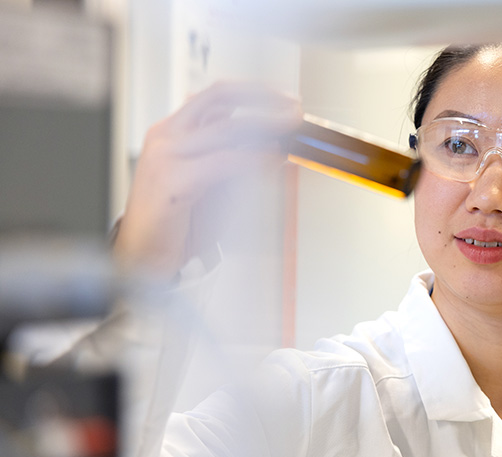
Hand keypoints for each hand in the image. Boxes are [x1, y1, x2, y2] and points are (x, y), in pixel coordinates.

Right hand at [114, 82, 302, 278]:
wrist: (143, 255)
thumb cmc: (178, 223)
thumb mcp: (212, 182)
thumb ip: (235, 162)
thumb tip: (276, 149)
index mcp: (174, 131)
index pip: (216, 95)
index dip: (255, 92)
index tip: (285, 98)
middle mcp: (167, 136)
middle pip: (219, 97)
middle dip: (264, 98)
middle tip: (295, 109)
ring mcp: (166, 155)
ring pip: (225, 127)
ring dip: (266, 126)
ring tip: (291, 131)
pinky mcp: (172, 180)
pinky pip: (222, 162)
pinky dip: (253, 159)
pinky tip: (272, 161)